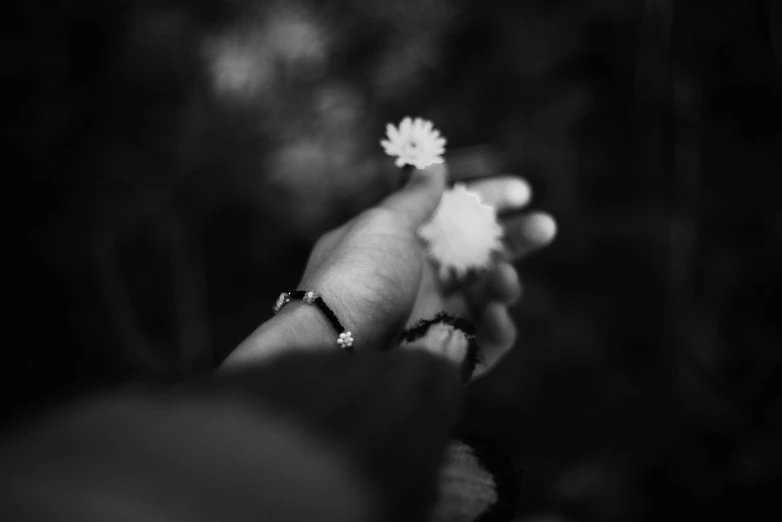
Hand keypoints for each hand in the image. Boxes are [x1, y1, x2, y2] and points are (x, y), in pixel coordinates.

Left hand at [223, 160, 554, 374]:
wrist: (335, 351)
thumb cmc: (357, 279)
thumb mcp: (383, 224)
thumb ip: (415, 196)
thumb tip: (433, 163)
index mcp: (402, 246)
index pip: (453, 219)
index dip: (487, 202)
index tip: (521, 191)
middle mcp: (418, 283)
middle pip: (479, 257)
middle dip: (515, 241)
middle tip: (544, 226)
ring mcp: (432, 322)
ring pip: (488, 299)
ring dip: (506, 283)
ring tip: (506, 279)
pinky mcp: (446, 361)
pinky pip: (486, 345)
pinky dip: (499, 330)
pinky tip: (496, 316)